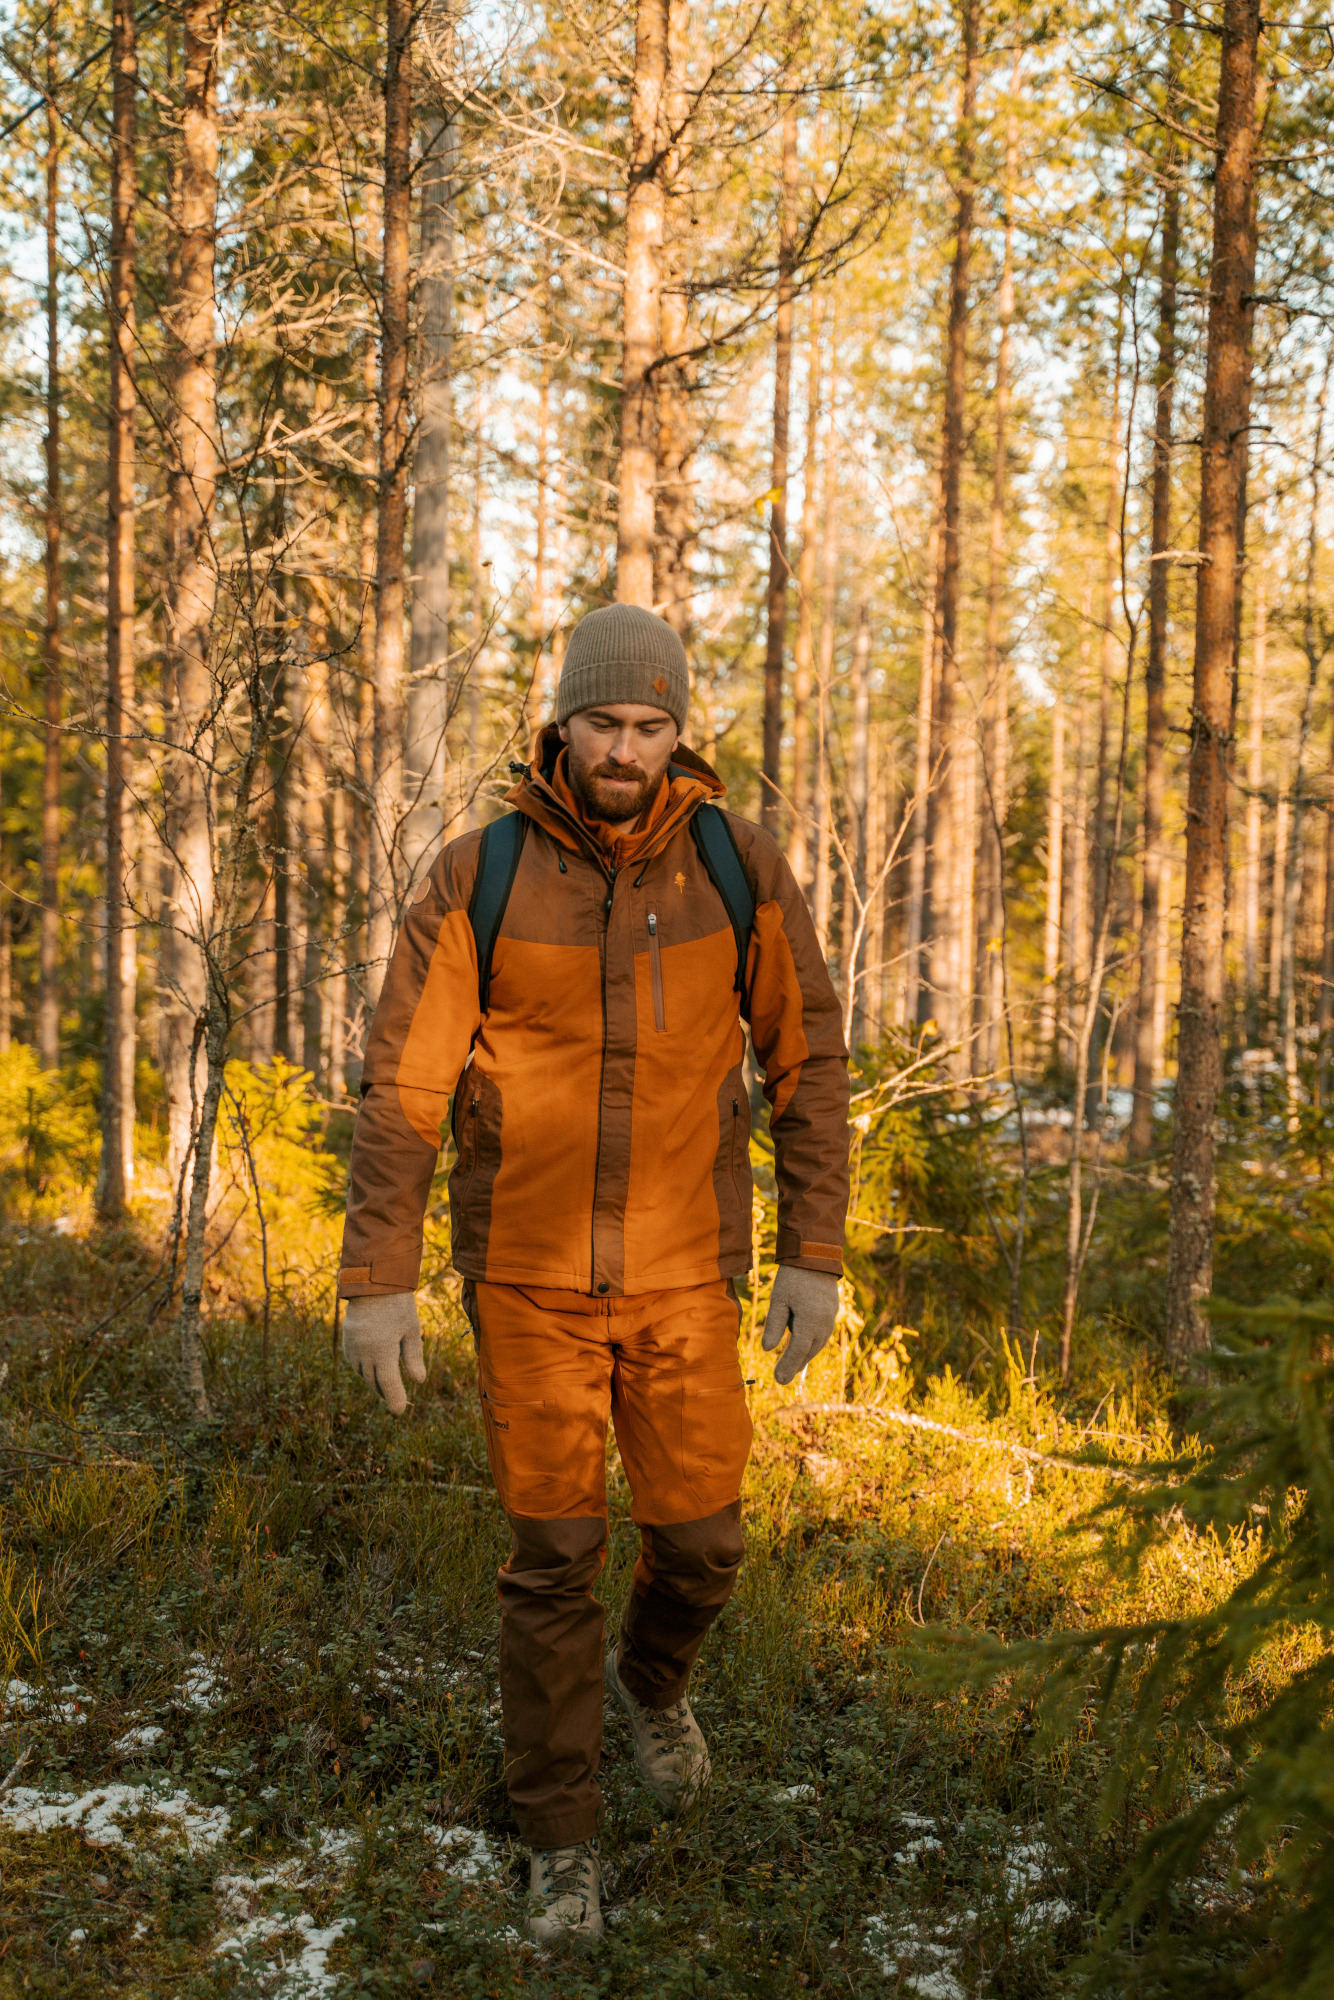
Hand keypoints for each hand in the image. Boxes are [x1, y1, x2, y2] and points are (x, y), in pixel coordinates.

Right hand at [341, 1293, 426, 1414]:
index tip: (400, 1410)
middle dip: (386, 1392)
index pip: (389, 1385)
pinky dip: (364, 1369)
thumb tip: (419, 1381)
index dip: (395, 1399)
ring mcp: (353, 1347)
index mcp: (383, 1352)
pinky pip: (354, 1363)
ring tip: (385, 1386)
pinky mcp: (347, 1340)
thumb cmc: (397, 1304)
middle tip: (396, 1400)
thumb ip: (414, 1356)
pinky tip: (372, 1369)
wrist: (371, 1283)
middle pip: (375, 1382)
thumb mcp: (411, 1329)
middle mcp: (364, 1353)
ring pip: (363, 1374)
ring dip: (374, 1381)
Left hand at [761, 1265, 839, 1386]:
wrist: (816, 1257)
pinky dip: (811, 1342)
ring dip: (804, 1354)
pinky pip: (821, 1334)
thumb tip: (767, 1349)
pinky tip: (802, 1345)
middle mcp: (824, 1324)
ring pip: (816, 1344)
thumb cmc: (793, 1277)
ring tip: (791, 1365)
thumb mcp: (778, 1299)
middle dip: (795, 1365)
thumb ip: (774, 1325)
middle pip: (808, 1351)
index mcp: (810, 1321)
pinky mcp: (833, 1312)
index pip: (797, 1351)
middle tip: (782, 1378)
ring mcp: (831, 1318)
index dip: (787, 1366)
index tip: (778, 1380)